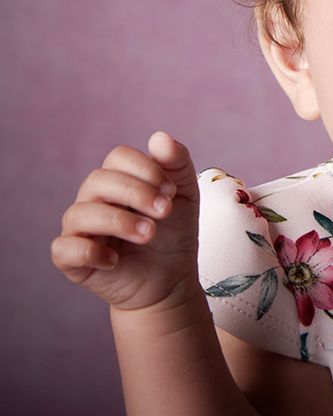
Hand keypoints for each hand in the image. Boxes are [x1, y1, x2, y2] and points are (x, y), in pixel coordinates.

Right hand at [52, 132, 200, 311]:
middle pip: (98, 180)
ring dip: (119, 222)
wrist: (171, 278)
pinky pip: (64, 248)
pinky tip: (116, 259)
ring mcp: (79, 229)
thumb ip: (177, 163)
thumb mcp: (185, 195)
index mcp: (119, 179)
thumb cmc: (174, 232)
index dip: (145, 169)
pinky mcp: (71, 259)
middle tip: (164, 212)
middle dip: (136, 194)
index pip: (118, 157)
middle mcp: (93, 199)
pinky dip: (90, 252)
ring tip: (149, 235)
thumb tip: (159, 137)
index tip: (171, 191)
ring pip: (80, 213)